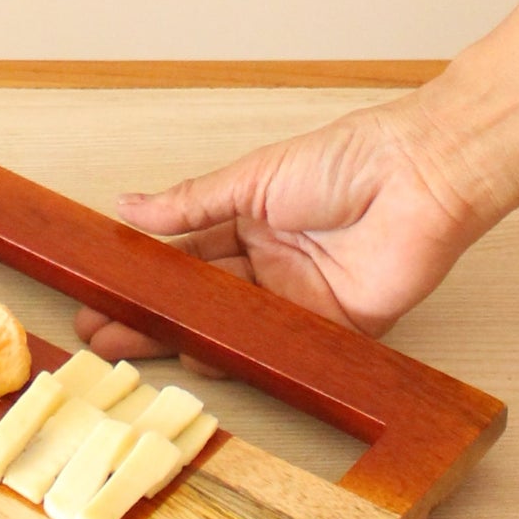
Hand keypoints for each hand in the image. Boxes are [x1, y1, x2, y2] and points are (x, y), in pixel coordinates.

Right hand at [74, 93, 493, 364]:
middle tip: (99, 336)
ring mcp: (298, 301)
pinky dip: (239, 354)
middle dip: (148, 319)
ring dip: (181, 339)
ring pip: (230, 329)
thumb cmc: (349, 159)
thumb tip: (130, 207)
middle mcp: (270, 266)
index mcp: (250, 223)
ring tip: (128, 349)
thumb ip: (191, 203)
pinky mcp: (332, 328)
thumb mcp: (253, 176)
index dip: (143, 279)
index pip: (184, 260)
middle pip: (200, 302)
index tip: (100, 295)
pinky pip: (278, 347)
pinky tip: (195, 359)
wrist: (419, 175)